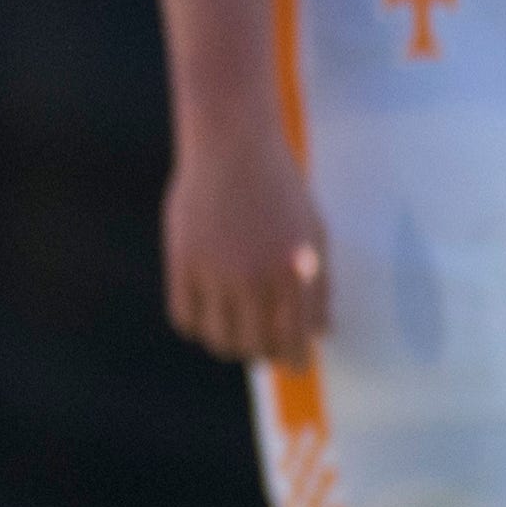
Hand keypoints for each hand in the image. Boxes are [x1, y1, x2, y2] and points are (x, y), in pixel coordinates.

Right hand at [164, 124, 330, 368]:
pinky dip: (196, 323)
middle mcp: (254, 279)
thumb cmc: (279, 187)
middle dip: (260, 353)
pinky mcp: (182, 261)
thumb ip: (320, 287)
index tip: (292, 361)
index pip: (293, 342)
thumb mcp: (314, 234)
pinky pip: (184, 317)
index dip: (293, 360)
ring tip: (232, 330)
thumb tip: (322, 332)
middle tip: (261, 344)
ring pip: (216, 339)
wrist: (232, 145)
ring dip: (227, 343)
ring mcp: (215, 272)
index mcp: (293, 274)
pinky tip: (206, 312)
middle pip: (253, 348)